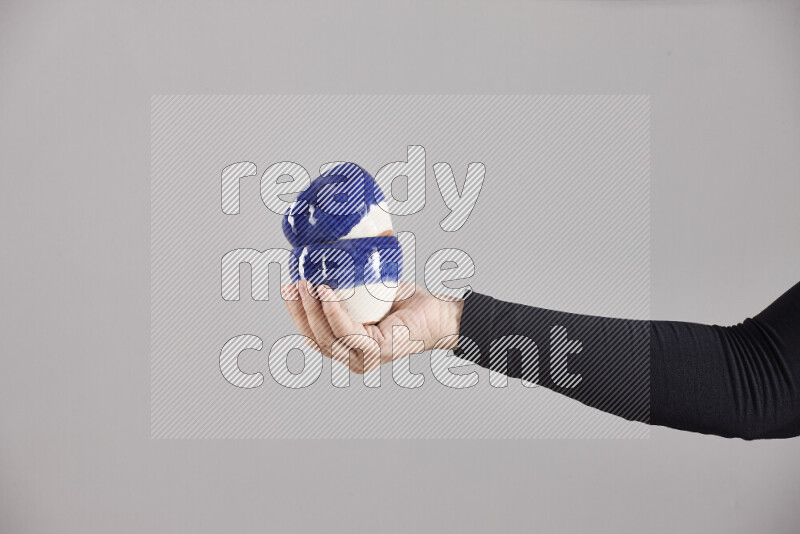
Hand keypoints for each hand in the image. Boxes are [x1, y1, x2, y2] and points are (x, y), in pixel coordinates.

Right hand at [283, 280, 463, 373]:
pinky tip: (327, 294)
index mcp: (347, 347)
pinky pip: (347, 332)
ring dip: (312, 310)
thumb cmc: (407, 304)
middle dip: (299, 311)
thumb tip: (335, 242)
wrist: (439, 312)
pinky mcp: (377, 351)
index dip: (296, 313)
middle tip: (294, 283)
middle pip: (314, 339)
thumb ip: (350, 279)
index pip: (312, 335)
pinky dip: (333, 312)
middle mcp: (353, 357)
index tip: (288, 287)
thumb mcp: (370, 290)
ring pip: (326, 337)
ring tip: (307, 284)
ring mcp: (364, 358)